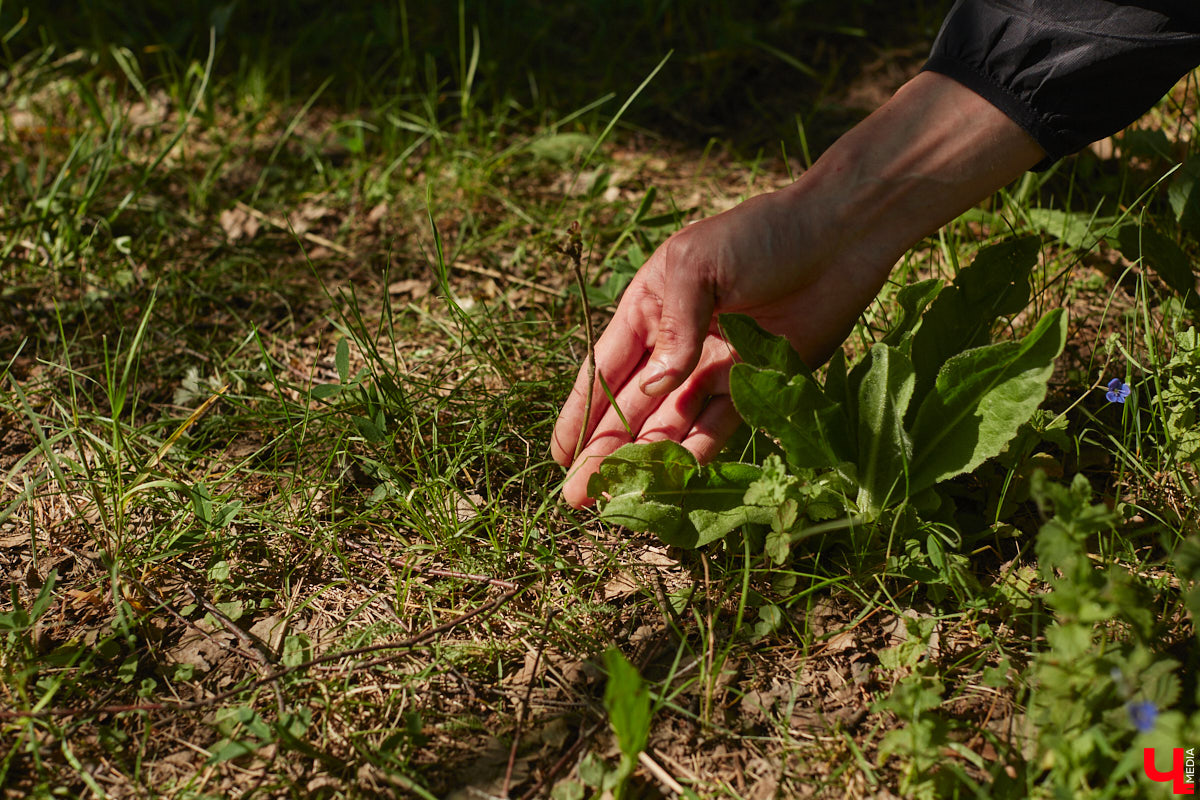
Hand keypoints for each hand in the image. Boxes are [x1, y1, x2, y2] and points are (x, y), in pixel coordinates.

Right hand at [551, 72, 1044, 507]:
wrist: (838, 236)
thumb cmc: (759, 235)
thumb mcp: (696, 265)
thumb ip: (673, 327)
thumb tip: (655, 387)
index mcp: (649, 312)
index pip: (604, 371)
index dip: (581, 415)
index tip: (560, 456)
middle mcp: (676, 346)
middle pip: (632, 409)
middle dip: (605, 453)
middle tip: (580, 498)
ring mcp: (716, 369)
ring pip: (671, 426)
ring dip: (645, 462)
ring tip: (618, 499)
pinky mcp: (758, 386)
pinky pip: (721, 427)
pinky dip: (698, 452)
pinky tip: (675, 476)